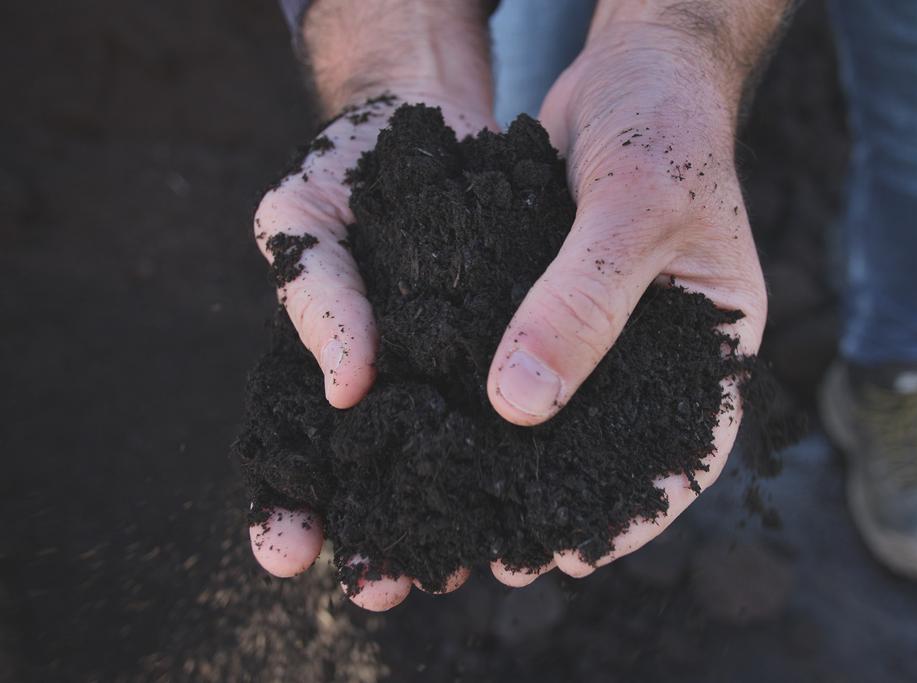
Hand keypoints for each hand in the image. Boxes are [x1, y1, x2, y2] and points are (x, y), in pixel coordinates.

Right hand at [248, 0, 497, 610]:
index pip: (294, 459)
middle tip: (382, 590)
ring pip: (461, 468)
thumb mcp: (305, 216)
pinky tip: (547, 501)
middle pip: (382, 485)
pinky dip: (534, 460)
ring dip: (462, 522)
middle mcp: (397, 390)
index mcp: (331, 373)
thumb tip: (348, 384)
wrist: (439, 124)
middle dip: (380, 538)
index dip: (285, 510)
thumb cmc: (351, 171)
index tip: (286, 554)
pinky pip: (528, 415)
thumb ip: (315, 294)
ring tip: (467, 569)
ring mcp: (462, 378)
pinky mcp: (523, 354)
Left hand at [484, 13, 770, 579]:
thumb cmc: (665, 126)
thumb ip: (582, 304)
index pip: (686, 453)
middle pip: (614, 449)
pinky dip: (487, 401)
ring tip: (461, 515)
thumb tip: (518, 405)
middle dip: (559, 504)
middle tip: (499, 559)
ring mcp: (606, 330)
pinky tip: (441, 432)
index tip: (575, 557)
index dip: (635, 513)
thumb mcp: (634, 208)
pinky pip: (522, 363)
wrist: (635, 66)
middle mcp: (660, 350)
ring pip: (563, 415)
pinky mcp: (553, 305)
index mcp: (716, 346)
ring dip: (516, 464)